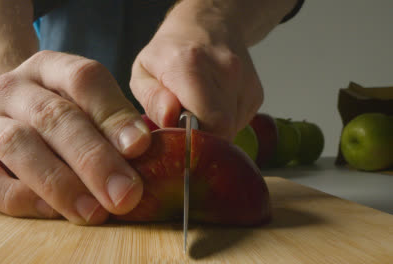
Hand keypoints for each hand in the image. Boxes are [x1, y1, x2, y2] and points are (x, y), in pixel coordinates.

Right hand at [0, 51, 150, 224]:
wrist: (6, 116)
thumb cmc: (61, 113)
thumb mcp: (88, 102)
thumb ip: (115, 120)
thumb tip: (143, 149)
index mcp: (50, 67)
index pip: (83, 79)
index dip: (113, 114)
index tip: (139, 147)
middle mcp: (13, 90)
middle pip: (53, 116)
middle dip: (93, 158)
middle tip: (125, 193)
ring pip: (19, 146)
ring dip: (61, 183)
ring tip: (94, 211)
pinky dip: (24, 198)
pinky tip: (54, 212)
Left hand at [130, 16, 262, 139]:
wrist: (208, 25)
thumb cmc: (170, 51)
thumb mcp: (143, 72)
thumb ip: (152, 100)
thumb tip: (171, 119)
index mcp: (190, 66)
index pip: (208, 122)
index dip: (193, 141)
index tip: (178, 139)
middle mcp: (225, 71)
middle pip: (222, 130)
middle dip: (202, 139)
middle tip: (185, 128)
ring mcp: (245, 82)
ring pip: (232, 130)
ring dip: (212, 130)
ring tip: (197, 111)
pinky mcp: (256, 93)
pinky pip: (239, 123)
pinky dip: (224, 123)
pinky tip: (212, 106)